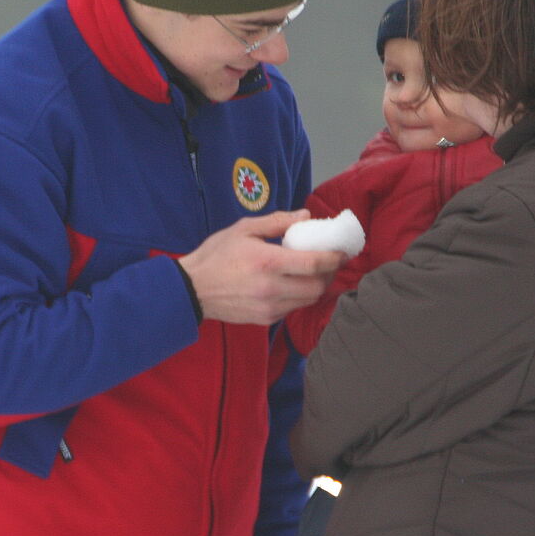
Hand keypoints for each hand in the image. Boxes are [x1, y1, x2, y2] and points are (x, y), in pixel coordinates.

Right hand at [179, 211, 345, 325]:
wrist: (191, 290)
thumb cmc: (216, 255)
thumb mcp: (244, 229)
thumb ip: (277, 221)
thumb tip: (306, 216)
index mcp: (268, 262)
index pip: (314, 263)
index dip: (334, 258)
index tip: (343, 252)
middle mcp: (272, 288)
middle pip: (318, 286)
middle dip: (330, 275)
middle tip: (330, 263)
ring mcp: (269, 307)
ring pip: (308, 301)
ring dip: (317, 287)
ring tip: (315, 273)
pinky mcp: (265, 319)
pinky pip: (294, 309)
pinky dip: (300, 297)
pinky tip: (294, 285)